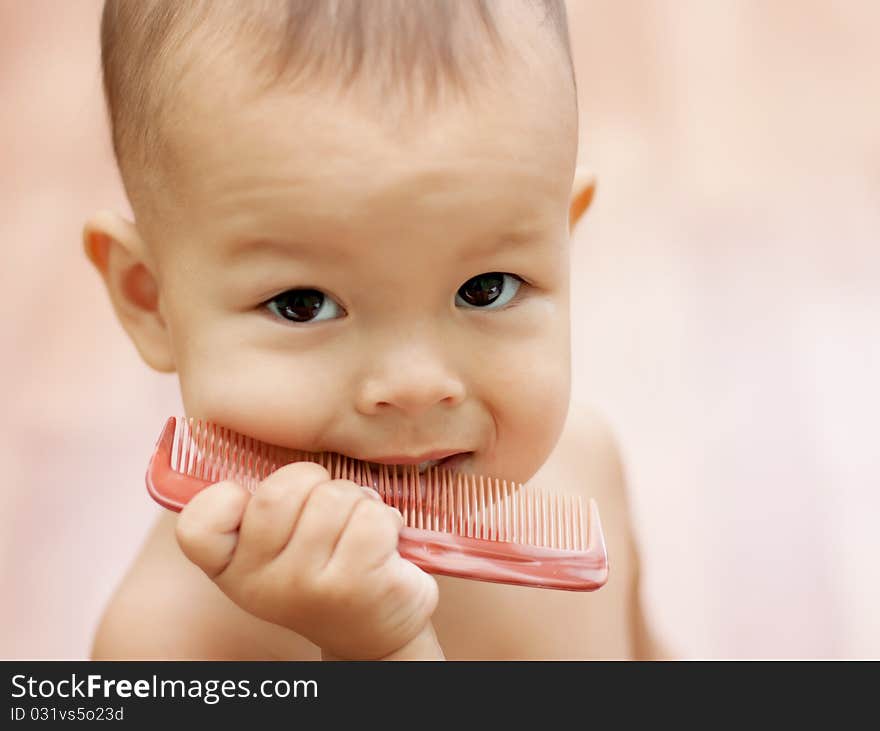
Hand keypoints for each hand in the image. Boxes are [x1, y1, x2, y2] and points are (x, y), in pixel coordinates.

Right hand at [174, 461, 439, 659]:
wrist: (372, 631)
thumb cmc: (323, 567)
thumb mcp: (278, 546)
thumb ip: (262, 506)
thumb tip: (268, 420)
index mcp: (231, 568)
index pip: (197, 525)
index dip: (224, 498)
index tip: (250, 504)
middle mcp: (261, 584)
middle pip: (280, 490)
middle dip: (316, 483)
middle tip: (328, 509)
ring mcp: (307, 588)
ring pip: (334, 497)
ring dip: (358, 501)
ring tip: (359, 531)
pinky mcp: (356, 586)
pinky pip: (372, 517)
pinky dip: (387, 520)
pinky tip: (384, 544)